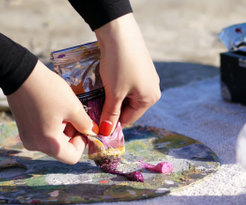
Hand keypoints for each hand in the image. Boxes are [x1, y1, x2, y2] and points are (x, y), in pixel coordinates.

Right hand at [7, 61, 97, 163]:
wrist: (21, 73)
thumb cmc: (49, 91)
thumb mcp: (74, 107)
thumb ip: (86, 124)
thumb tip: (93, 132)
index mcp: (48, 144)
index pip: (72, 157)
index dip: (82, 143)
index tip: (84, 127)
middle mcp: (35, 145)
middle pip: (62, 149)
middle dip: (73, 134)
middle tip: (75, 115)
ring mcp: (28, 137)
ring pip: (54, 141)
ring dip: (64, 128)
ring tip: (64, 109)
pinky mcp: (24, 129)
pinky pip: (44, 134)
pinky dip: (54, 125)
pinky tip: (55, 109)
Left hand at [95, 13, 160, 134]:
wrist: (119, 32)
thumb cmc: (119, 64)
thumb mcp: (114, 92)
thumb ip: (110, 114)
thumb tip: (106, 132)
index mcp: (150, 98)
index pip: (128, 119)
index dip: (111, 123)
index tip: (94, 124)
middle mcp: (152, 89)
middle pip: (128, 107)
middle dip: (111, 109)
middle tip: (92, 109)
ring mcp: (147, 77)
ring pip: (126, 95)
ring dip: (112, 97)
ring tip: (96, 95)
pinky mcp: (140, 67)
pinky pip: (128, 83)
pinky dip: (116, 86)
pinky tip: (104, 81)